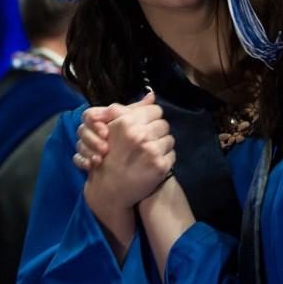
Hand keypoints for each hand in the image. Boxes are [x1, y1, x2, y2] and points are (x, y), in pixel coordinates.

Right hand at [83, 92, 173, 210]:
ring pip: (169, 139)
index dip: (150, 118)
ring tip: (149, 153)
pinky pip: (172, 154)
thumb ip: (132, 109)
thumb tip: (152, 95)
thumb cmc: (110, 155)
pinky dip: (164, 159)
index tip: (144, 127)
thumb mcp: (114, 127)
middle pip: (164, 124)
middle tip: (146, 142)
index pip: (155, 110)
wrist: (110, 188)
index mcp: (127, 123)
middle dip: (156, 132)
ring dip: (161, 145)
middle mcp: (140, 135)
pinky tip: (152, 163)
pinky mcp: (161, 166)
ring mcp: (151, 151)